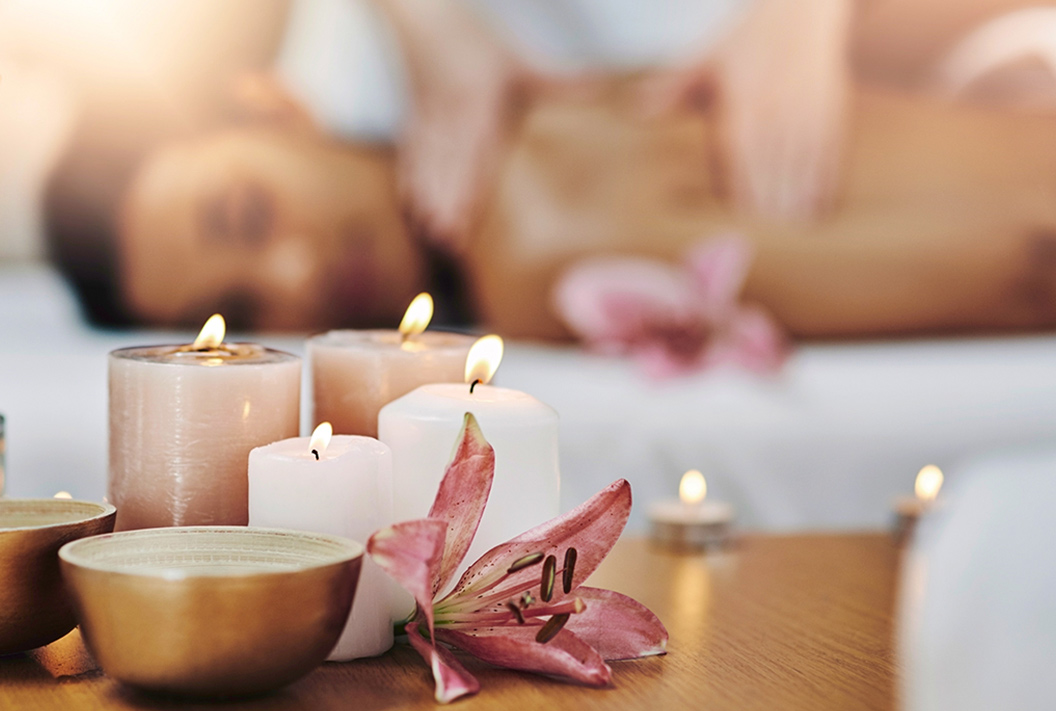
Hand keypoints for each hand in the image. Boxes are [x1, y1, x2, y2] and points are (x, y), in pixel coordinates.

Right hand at [377, 0, 555, 252]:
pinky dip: (410, 181)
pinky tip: (410, 206)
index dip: (468, 187)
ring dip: (427, 201)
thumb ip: (557, 81)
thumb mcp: (519, 60)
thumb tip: (600, 87)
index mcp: (477, 104)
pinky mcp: (415, 120)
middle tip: (446, 240)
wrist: (427, 18)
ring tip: (431, 233)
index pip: (473, 154)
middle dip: (446, 205)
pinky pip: (410, 155)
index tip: (467, 215)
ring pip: (426, 166)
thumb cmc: (477, 40)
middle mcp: (449, 117)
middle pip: (446, 169)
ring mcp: (428, 120)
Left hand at [646, 0, 851, 220]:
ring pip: (803, 168)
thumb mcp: (704, 58)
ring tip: (791, 234)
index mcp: (742, 103)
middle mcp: (776, 111)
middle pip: (772, 170)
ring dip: (797, 203)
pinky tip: (818, 212)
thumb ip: (672, 88)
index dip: (740, 191)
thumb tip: (637, 108)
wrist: (800, 10)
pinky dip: (824, 185)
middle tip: (764, 241)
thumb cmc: (744, 41)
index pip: (740, 157)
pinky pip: (829, 156)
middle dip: (769, 206)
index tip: (737, 220)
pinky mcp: (831, 113)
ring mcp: (806, 113)